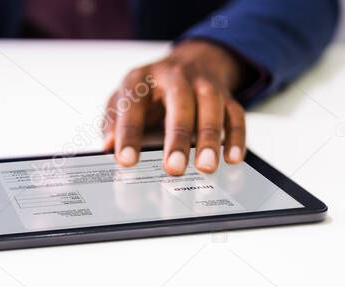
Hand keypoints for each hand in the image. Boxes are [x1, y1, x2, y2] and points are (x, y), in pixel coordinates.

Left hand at [102, 40, 250, 174]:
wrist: (191, 61)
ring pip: (211, 107)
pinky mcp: (226, 95)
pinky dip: (236, 137)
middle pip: (179, 103)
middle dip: (176, 137)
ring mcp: (204, 84)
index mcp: (142, 77)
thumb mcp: (125, 96)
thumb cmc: (151, 89)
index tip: (126, 161)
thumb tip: (108, 144)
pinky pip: (235, 114)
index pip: (133, 104)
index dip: (128, 133)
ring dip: (209, 138)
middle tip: (173, 168)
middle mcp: (175, 76)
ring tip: (205, 167)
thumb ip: (113, 119)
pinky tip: (232, 158)